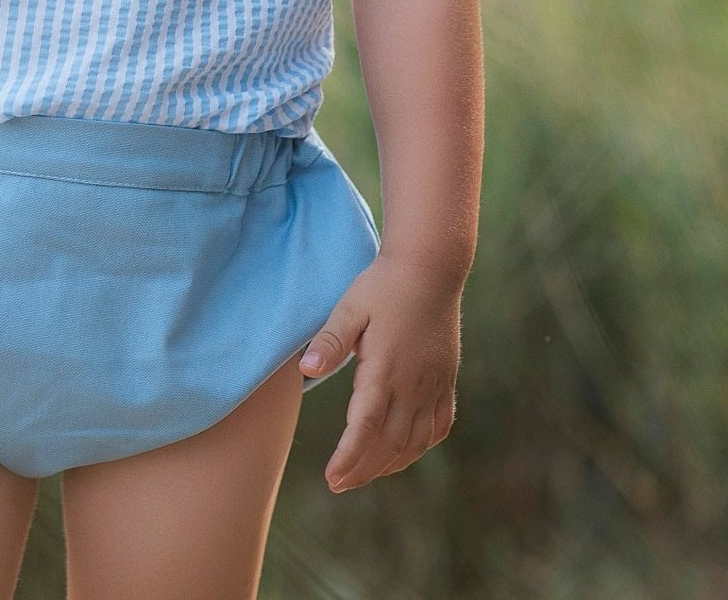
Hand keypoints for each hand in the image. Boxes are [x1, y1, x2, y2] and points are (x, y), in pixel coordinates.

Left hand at [298, 250, 463, 492]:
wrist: (431, 267)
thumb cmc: (384, 285)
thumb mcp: (350, 307)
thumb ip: (330, 341)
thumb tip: (306, 369)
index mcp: (385, 370)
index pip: (364, 428)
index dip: (348, 458)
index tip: (332, 479)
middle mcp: (413, 385)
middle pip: (389, 443)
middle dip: (363, 468)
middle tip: (339, 484)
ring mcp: (433, 384)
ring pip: (415, 441)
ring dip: (390, 463)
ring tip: (365, 473)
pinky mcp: (446, 379)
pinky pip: (439, 426)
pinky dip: (421, 446)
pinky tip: (406, 451)